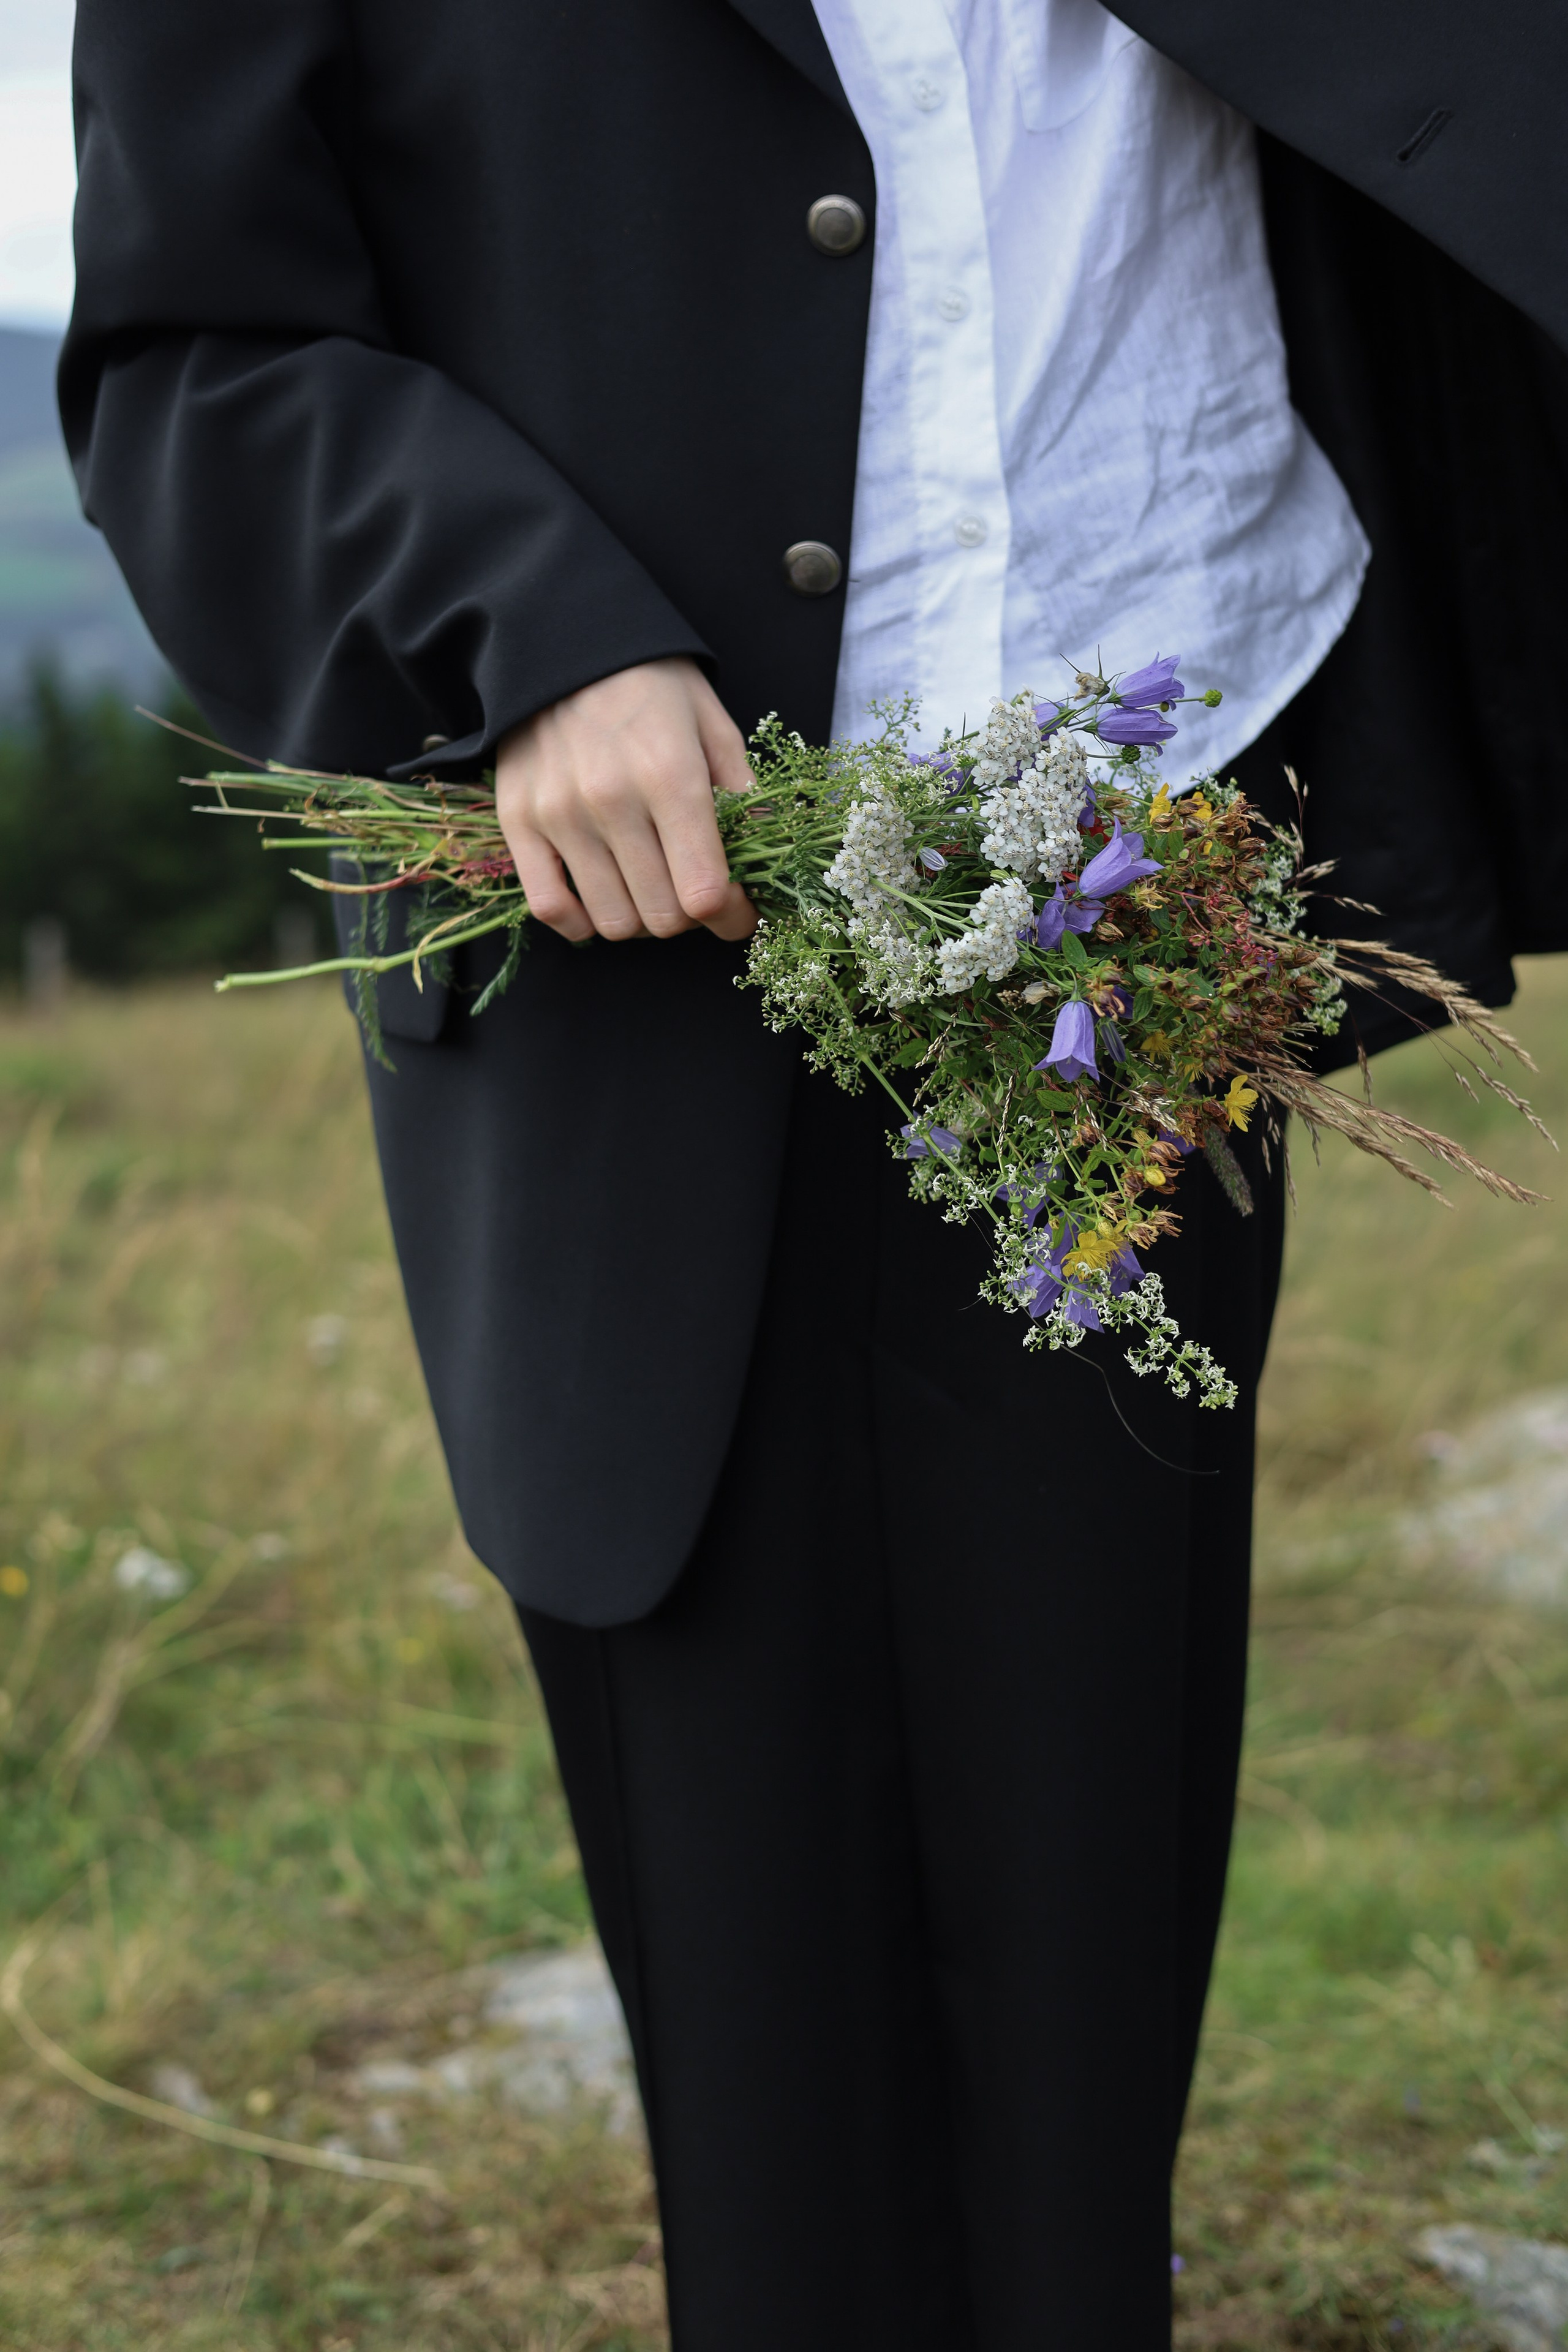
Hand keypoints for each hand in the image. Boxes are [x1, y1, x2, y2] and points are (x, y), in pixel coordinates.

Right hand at [495, 657, 757, 943]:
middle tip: (691, 889)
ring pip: (613, 922)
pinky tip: (600, 900)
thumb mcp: (712, 725)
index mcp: (671, 775)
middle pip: (662, 916)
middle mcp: (611, 800)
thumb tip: (768, 861)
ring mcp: (559, 814)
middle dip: (689, 916)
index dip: (733, 917)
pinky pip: (549, 908)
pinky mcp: (518, 821)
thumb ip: (744, 796)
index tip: (739, 910)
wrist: (563, 640)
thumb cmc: (650, 684)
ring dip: (641, 918)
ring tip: (648, 886)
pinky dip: (581, 921)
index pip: (706, 892)